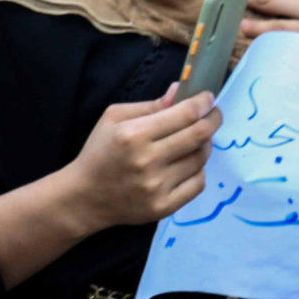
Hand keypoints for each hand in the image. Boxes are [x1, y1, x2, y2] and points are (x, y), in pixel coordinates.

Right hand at [57, 87, 218, 234]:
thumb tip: (180, 91)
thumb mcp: (115, 118)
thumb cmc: (99, 152)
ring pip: (201, 158)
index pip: (185, 115)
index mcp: (134, 135)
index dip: (203, 103)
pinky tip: (187, 163)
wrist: (84, 197)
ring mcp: (157, 187)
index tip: (208, 98)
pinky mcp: (163, 207)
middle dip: (213, 119)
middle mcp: (147, 161)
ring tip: (196, 139)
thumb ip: (150, 105)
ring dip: (204, 144)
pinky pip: (198, 183)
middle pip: (199, 135)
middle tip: (214, 114)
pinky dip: (198, 169)